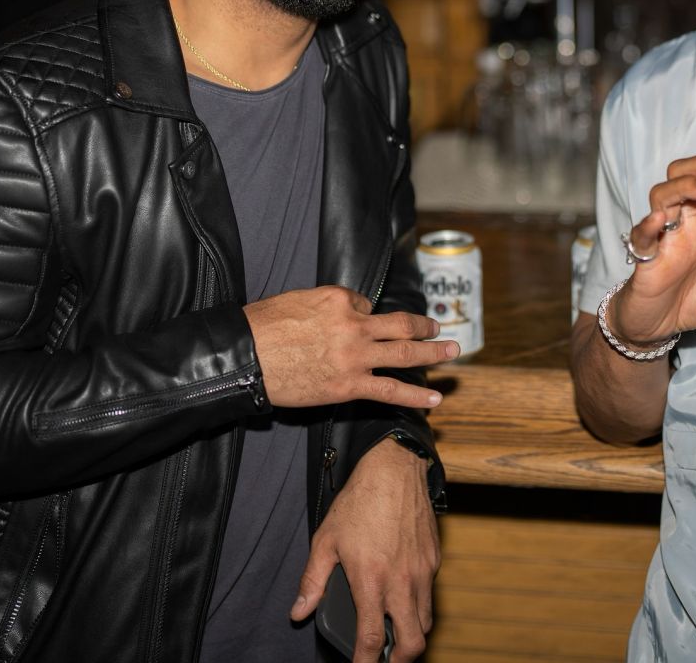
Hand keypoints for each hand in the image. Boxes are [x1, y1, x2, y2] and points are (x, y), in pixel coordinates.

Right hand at [244, 285, 456, 409]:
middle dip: (423, 327)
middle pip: (399, 324)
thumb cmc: (262, 328)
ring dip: (432, 352)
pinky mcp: (349, 386)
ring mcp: (354, 356)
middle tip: (439, 327)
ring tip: (451, 351)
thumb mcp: (296, 301)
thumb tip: (342, 315)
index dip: (364, 316)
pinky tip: (434, 397)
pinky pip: (391, 390)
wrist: (244, 358)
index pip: (365, 305)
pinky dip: (416, 394)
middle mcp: (353, 324)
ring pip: (404, 353)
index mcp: (339, 298)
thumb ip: (325, 308)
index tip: (360, 324)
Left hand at [290, 439, 437, 661]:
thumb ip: (312, 581)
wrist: (395, 470)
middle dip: (400, 660)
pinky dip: (419, 606)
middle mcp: (401, 582)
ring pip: (425, 621)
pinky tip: (404, 597)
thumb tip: (299, 612)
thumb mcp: (325, 541)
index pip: (372, 640)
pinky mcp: (434, 560)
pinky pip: (430, 594)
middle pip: (413, 643)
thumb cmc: (359, 502)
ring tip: (396, 636)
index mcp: (371, 581)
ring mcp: (422, 572)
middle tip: (385, 661)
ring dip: (412, 635)